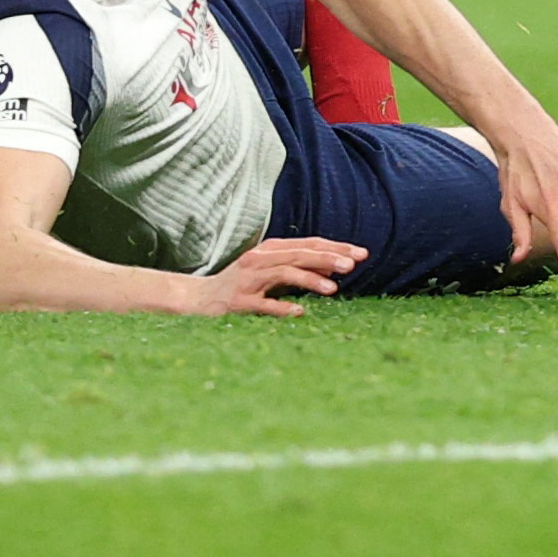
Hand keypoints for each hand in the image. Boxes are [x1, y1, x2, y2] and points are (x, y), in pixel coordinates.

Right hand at [192, 236, 361, 316]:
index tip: (361, 253)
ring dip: (309, 279)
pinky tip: (300, 312)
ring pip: (283, 274)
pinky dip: (281, 307)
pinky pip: (262, 305)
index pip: (308, 244)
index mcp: (270, 250)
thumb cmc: (240, 285)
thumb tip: (334, 266)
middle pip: (299, 254)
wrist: (197, 299)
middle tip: (353, 264)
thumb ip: (300, 268)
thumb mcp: (271, 271)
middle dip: (328, 257)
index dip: (335, 247)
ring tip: (333, 287)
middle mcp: (259, 260)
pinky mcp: (238, 303)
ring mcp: (248, 280)